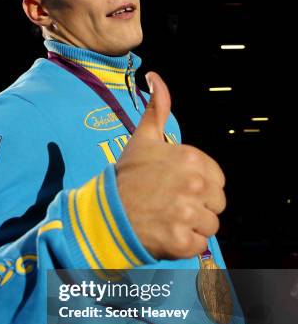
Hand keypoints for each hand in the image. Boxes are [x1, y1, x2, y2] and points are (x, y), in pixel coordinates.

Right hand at [115, 71, 225, 259]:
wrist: (104, 214)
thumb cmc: (126, 178)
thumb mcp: (142, 140)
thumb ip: (157, 109)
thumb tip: (155, 77)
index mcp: (190, 159)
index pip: (218, 181)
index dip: (200, 187)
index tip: (177, 190)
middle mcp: (193, 185)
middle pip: (217, 204)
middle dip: (198, 208)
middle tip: (171, 206)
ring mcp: (187, 215)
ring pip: (210, 226)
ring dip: (192, 228)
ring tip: (167, 221)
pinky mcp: (182, 242)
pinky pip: (200, 246)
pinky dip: (185, 245)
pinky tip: (166, 235)